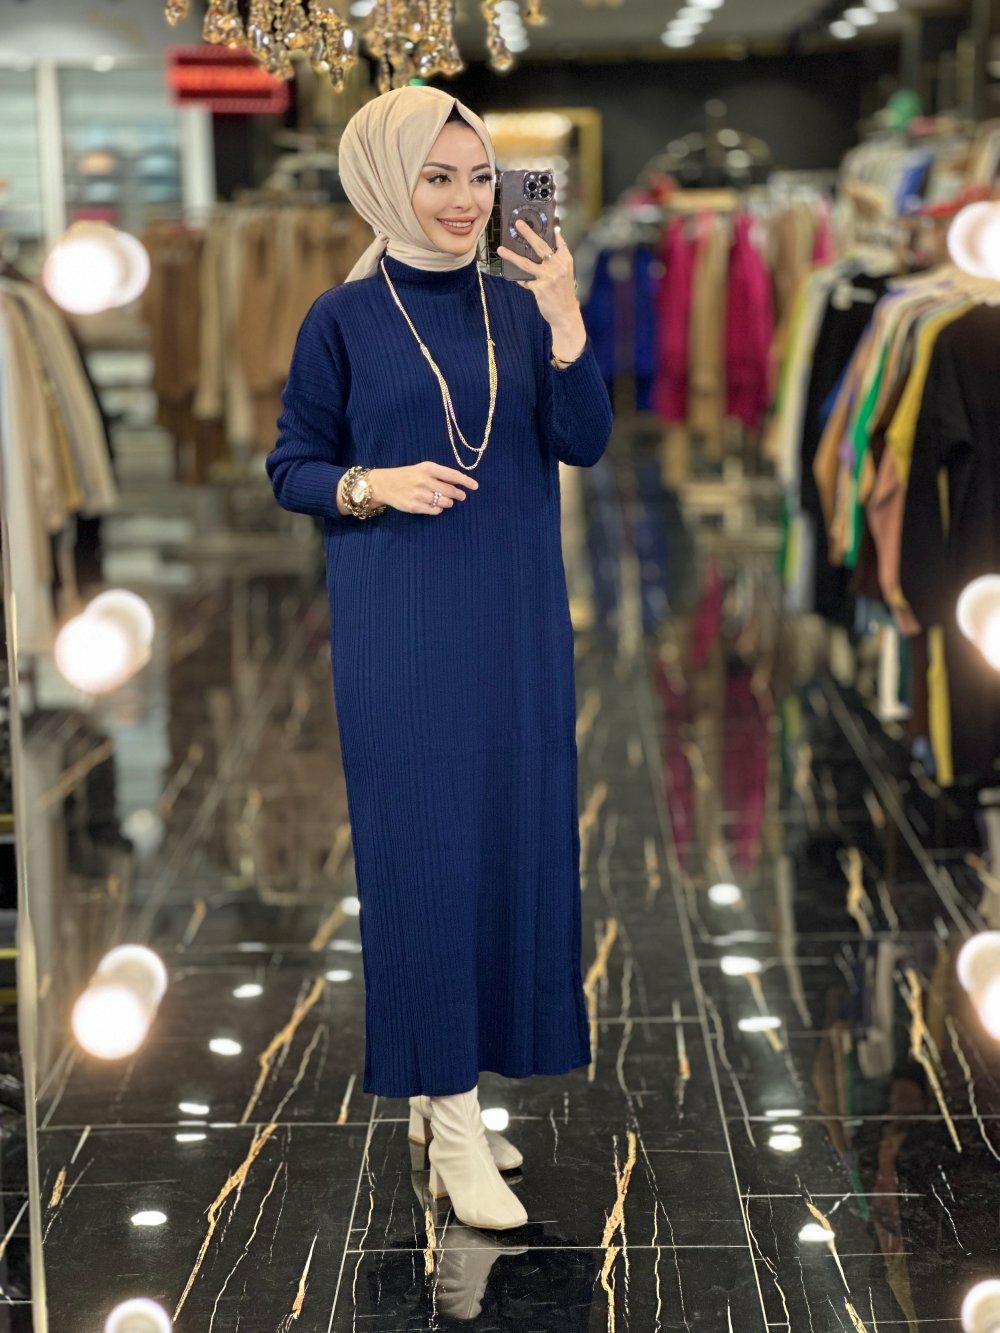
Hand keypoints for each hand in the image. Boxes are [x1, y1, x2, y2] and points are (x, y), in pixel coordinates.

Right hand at [340, 462, 478, 516]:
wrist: (384, 484)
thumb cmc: (408, 475)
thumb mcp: (422, 469)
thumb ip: (439, 475)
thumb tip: (459, 484)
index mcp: (427, 468)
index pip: (452, 475)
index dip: (466, 481)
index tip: (475, 486)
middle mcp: (423, 480)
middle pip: (450, 491)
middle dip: (458, 495)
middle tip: (461, 497)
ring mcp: (418, 495)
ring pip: (444, 503)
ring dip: (448, 503)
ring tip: (445, 501)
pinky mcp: (414, 507)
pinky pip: (435, 511)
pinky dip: (438, 510)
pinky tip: (435, 506)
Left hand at [496, 220, 586, 361]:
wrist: (565, 313)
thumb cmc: (563, 291)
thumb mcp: (566, 272)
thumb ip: (559, 255)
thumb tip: (554, 235)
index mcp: (565, 260)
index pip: (558, 241)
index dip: (550, 229)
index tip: (541, 218)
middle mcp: (557, 266)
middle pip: (540, 246)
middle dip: (528, 233)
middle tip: (518, 224)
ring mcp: (548, 277)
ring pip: (526, 263)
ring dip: (511, 255)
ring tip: (501, 249)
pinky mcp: (539, 288)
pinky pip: (524, 280)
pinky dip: (519, 279)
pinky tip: (511, 276)